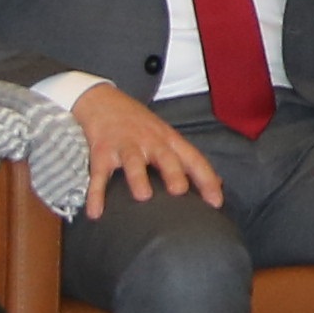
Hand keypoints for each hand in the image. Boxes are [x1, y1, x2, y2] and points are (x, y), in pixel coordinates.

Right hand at [67, 82, 229, 212]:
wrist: (103, 100)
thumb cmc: (139, 123)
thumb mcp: (167, 136)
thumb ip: (189, 160)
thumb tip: (218, 183)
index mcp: (169, 140)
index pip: (193, 159)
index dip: (206, 179)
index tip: (216, 202)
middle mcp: (150, 141)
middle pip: (165, 157)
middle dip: (173, 173)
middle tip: (180, 192)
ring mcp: (125, 146)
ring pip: (133, 161)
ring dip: (138, 178)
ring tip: (142, 196)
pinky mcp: (102, 152)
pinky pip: (98, 175)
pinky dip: (96, 194)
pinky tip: (96, 212)